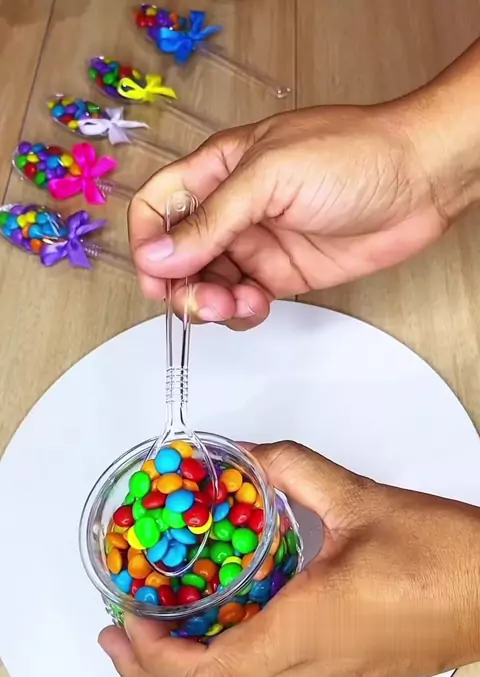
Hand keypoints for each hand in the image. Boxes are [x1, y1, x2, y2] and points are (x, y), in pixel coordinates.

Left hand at [99, 441, 479, 676]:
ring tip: (157, 663)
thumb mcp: (362, 499)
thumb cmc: (445, 557)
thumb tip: (247, 455)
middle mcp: (315, 676)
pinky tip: (222, 672)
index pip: (209, 675)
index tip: (133, 614)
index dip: (155, 656)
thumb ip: (294, 469)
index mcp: (311, 631)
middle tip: (120, 637)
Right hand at [128, 97, 450, 329]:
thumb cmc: (354, 154)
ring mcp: (256, 244)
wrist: (420, 181)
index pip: (157, 207)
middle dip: (182, 285)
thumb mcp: (270, 177)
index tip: (157, 274)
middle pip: (177, 257)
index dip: (147, 243)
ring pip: (208, 285)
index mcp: (218, 170)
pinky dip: (241, 312)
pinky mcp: (283, 274)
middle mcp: (232, 209)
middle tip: (203, 301)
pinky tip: (258, 304)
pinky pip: (243, 302)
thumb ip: (211, 220)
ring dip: (212, 304)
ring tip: (238, 302)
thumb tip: (158, 254)